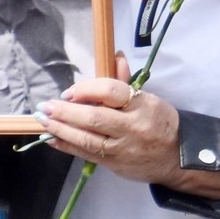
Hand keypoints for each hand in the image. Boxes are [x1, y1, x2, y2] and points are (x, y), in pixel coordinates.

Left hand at [39, 67, 182, 185]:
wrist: (176, 157)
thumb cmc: (160, 123)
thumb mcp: (149, 100)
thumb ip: (126, 81)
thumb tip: (116, 56)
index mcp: (142, 104)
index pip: (112, 92)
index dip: (87, 90)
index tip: (69, 92)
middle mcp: (132, 126)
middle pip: (94, 117)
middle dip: (65, 111)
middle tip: (46, 106)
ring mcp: (121, 147)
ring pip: (86, 137)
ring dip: (60, 128)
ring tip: (43, 120)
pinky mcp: (113, 163)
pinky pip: (85, 153)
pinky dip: (66, 145)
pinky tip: (52, 138)